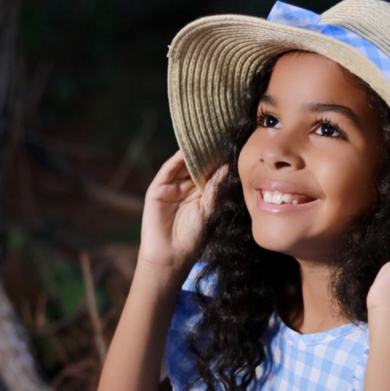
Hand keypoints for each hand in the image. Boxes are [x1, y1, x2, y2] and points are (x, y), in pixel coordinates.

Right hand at [138, 149, 228, 273]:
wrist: (171, 256)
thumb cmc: (193, 238)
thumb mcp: (209, 210)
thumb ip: (215, 188)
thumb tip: (228, 167)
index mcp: (201, 193)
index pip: (210, 171)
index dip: (219, 160)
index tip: (231, 145)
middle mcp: (186, 188)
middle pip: (196, 165)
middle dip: (206, 151)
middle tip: (218, 134)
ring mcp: (171, 187)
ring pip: (182, 165)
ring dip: (191, 152)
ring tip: (203, 137)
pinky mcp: (157, 189)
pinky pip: (167, 171)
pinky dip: (175, 160)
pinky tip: (185, 150)